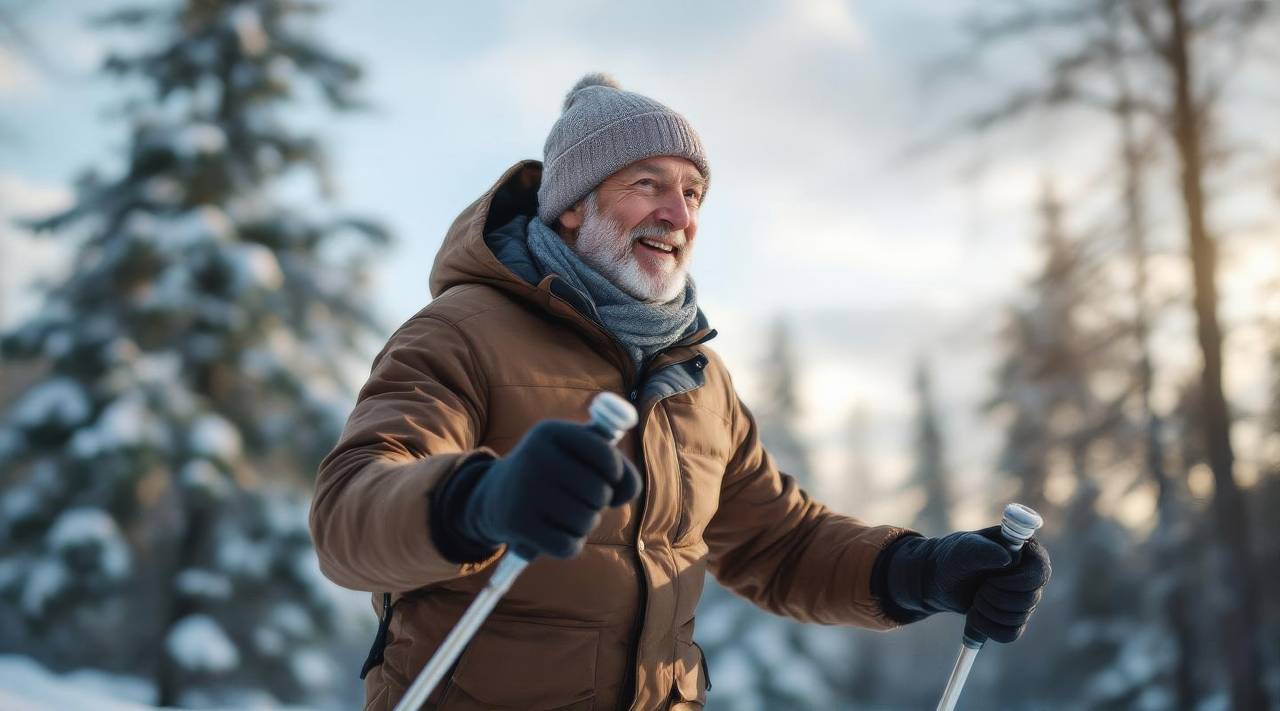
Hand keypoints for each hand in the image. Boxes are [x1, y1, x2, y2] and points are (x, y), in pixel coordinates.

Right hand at [457, 420, 640, 558]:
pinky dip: (571, 544)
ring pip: (587, 521)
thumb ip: (615, 465)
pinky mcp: (516, 523)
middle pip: (600, 493)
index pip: (608, 457)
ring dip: (586, 524)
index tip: (608, 477)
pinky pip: (568, 546)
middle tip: (580, 498)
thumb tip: (625, 492)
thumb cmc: (554, 473)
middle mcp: (535, 456)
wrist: (497, 494)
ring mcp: (524, 490)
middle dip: (598, 502)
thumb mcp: (579, 455)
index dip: (617, 473)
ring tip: (567, 515)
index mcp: (552, 432)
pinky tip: (557, 534)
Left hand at [876, 526, 1050, 642]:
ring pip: (1018, 618)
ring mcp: (1025, 597)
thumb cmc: (952, 557)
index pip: (1040, 572)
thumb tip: (1007, 557)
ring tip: (974, 598)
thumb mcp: (962, 549)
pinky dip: (986, 627)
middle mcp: (1031, 573)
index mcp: (1026, 550)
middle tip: (978, 587)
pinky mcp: (1014, 617)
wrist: (938, 578)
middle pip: (1029, 599)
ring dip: (987, 611)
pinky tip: (975, 615)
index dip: (1015, 582)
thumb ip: (982, 550)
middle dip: (995, 597)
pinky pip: (1010, 634)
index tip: (990, 580)